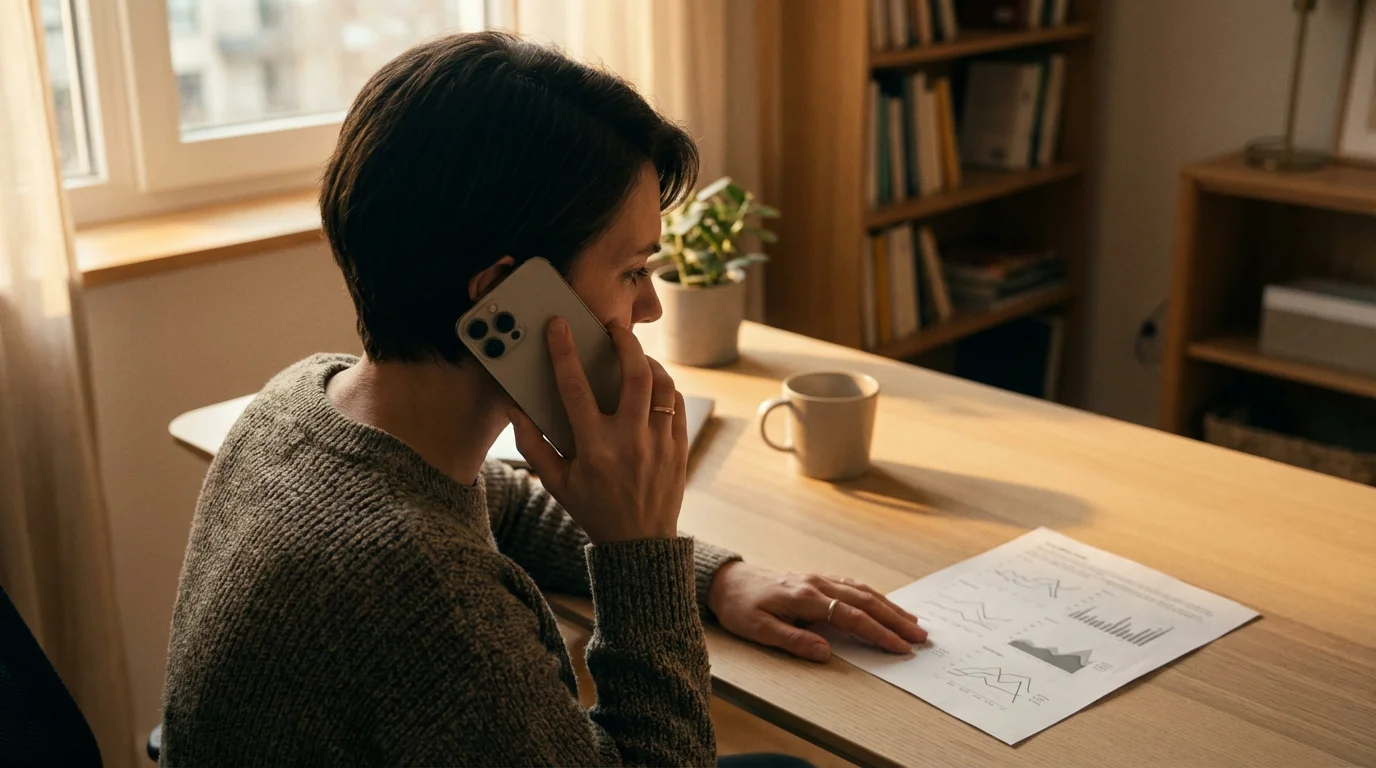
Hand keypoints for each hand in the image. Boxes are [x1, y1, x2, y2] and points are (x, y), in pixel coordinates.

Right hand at [509, 318, 686, 543]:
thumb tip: (514, 409)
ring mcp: (660, 443)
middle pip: (634, 374)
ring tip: (633, 354)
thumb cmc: (593, 509)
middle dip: (625, 341)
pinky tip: (651, 384)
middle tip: (614, 327)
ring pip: (662, 383)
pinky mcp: (679, 446)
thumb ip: (532, 445)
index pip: (575, 388)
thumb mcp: (555, 483)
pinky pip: (675, 402)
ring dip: (647, 361)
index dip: (564, 352)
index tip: (559, 326)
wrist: (639, 543)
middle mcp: (630, 441)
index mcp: (595, 448)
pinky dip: (663, 386)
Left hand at [706, 562, 926, 662]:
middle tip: (921, 637)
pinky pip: (852, 585)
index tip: (900, 647)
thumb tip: (825, 652)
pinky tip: (884, 604)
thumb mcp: (759, 630)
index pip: (851, 617)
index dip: (878, 633)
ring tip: (912, 622)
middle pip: (865, 601)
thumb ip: (793, 640)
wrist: (726, 581)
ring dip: (890, 606)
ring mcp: (818, 579)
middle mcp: (817, 584)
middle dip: (895, 619)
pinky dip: (873, 595)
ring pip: (862, 591)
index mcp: (806, 597)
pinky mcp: (816, 579)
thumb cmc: (740, 607)